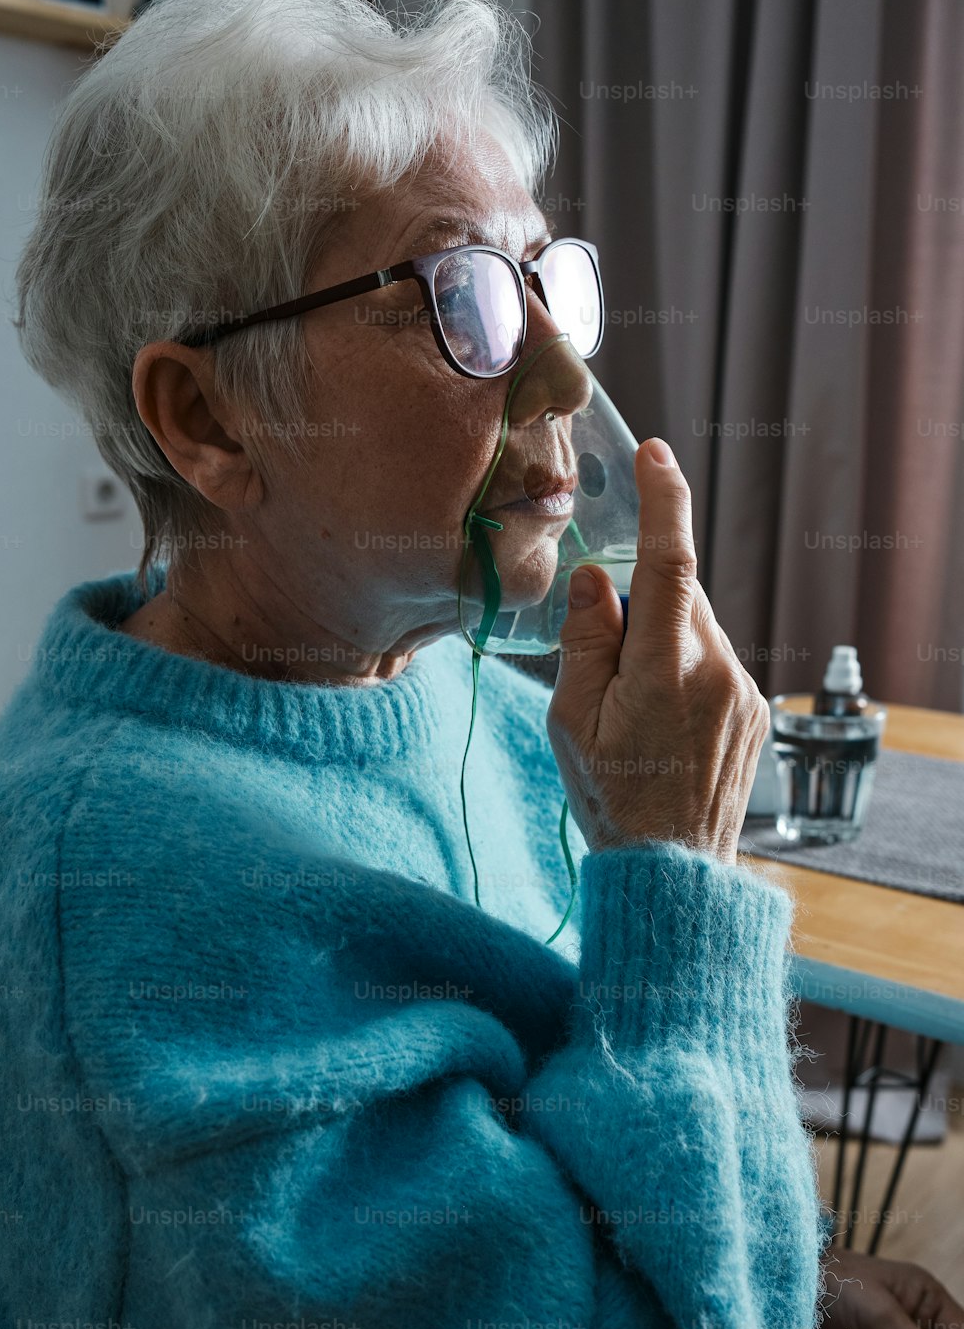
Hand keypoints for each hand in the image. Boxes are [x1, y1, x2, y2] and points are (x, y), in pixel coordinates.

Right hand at [547, 436, 767, 864]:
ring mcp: (743, 690)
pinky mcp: (754, 710)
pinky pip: (715, 662)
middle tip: (605, 665)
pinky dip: (684, 669)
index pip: (668, 562)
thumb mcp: (573, 722)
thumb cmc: (612, 799)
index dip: (664, 502)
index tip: (657, 456)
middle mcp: (717, 670)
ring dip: (662, 642)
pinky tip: (663, 724)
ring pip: (697, 629)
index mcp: (664, 668)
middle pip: (678, 596)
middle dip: (641, 605)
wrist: (674, 872)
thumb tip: (597, 579)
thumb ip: (586, 641)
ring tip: (635, 709)